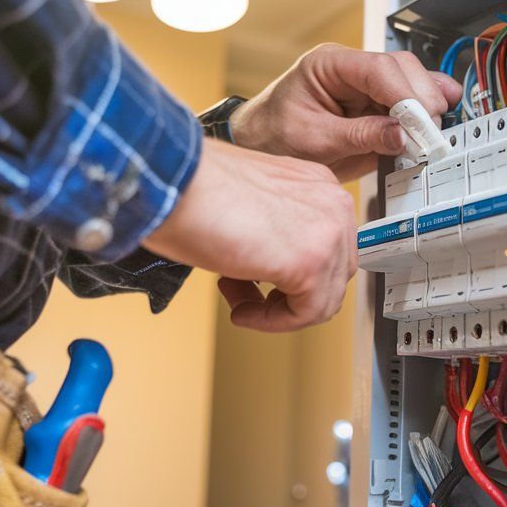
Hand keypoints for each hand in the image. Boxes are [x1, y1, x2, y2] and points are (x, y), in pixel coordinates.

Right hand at [144, 139, 355, 331]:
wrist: (173, 183)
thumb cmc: (194, 189)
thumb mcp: (253, 205)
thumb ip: (278, 232)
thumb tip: (276, 269)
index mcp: (318, 185)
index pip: (328, 249)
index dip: (291, 275)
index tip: (256, 281)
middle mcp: (331, 204)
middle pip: (333, 277)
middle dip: (287, 295)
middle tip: (245, 292)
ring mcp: (328, 232)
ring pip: (323, 300)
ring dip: (278, 311)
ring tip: (240, 302)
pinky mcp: (311, 262)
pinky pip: (305, 314)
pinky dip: (271, 322)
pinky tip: (242, 312)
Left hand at [229, 43, 461, 179]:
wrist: (260, 147)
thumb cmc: (273, 136)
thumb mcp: (313, 141)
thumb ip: (359, 136)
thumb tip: (401, 135)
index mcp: (328, 64)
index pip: (378, 68)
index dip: (405, 93)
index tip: (421, 120)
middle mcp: (351, 69)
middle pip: (401, 70)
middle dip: (421, 100)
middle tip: (430, 134)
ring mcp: (365, 87)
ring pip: (411, 82)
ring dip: (427, 108)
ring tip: (434, 136)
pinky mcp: (375, 107)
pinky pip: (407, 104)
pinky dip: (424, 114)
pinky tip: (438, 123)